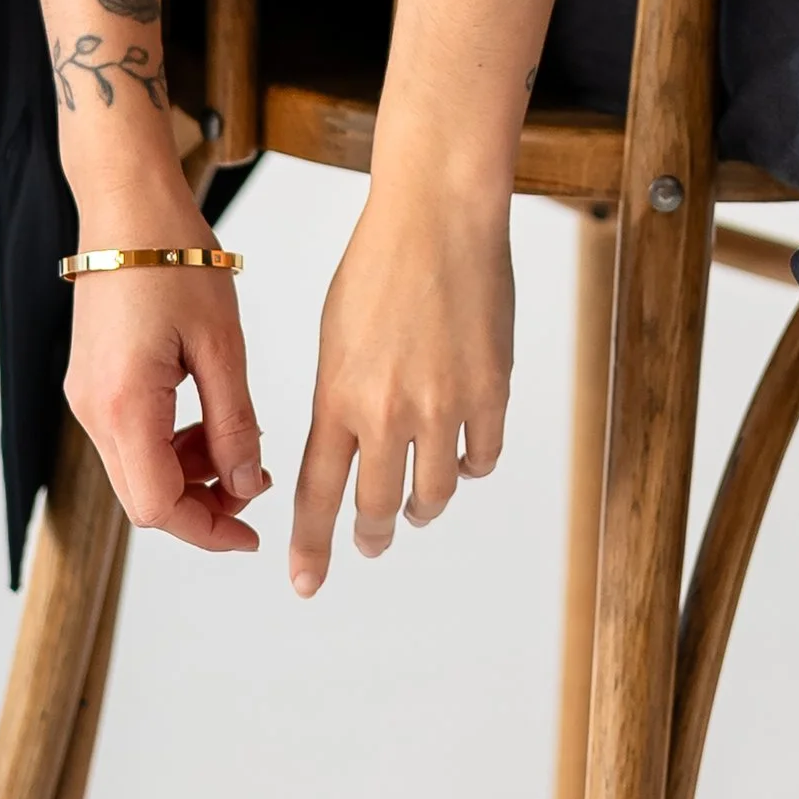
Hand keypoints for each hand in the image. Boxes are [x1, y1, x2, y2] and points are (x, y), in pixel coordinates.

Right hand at [62, 180, 268, 551]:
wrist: (126, 204)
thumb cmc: (175, 258)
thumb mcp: (221, 344)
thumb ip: (233, 423)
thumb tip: (245, 485)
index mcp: (124, 405)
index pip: (159, 507)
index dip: (208, 530)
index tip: (252, 533)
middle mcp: (93, 411)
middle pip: (144, 497)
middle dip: (203, 505)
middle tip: (254, 484)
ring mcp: (86, 397)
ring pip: (137, 470)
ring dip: (189, 473)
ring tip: (237, 442)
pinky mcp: (92, 382)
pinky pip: (130, 438)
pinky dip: (170, 444)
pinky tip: (207, 418)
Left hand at [289, 186, 513, 594]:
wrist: (439, 217)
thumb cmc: (380, 264)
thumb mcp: (335, 337)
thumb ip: (339, 397)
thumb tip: (348, 444)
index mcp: (337, 396)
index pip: (318, 494)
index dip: (312, 545)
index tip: (306, 582)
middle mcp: (388, 411)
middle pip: (379, 508)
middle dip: (372, 535)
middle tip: (372, 543)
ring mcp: (444, 405)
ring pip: (435, 494)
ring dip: (422, 507)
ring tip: (417, 506)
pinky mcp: (491, 392)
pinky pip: (483, 457)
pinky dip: (471, 465)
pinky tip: (463, 457)